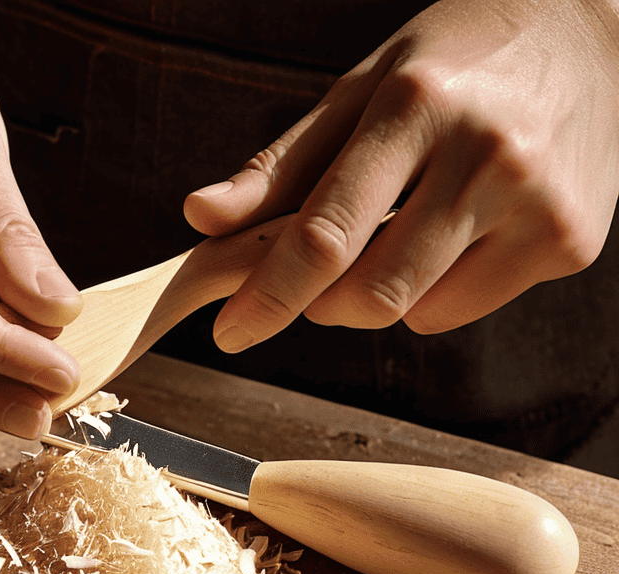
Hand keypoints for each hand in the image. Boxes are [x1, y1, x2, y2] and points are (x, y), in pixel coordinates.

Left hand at [184, 0, 618, 351]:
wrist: (589, 35)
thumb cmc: (454, 61)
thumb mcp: (360, 89)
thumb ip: (280, 165)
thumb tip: (200, 217)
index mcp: (417, 105)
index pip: (327, 232)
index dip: (270, 296)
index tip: (231, 333)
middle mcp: (487, 156)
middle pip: (372, 292)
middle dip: (322, 302)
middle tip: (318, 272)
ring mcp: (538, 204)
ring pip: (416, 312)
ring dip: (377, 296)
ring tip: (395, 231)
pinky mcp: (569, 241)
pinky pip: (464, 308)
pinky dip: (433, 293)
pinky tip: (450, 235)